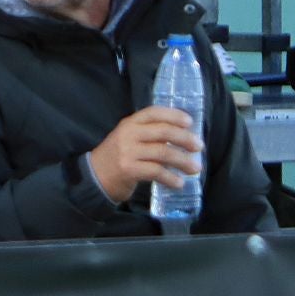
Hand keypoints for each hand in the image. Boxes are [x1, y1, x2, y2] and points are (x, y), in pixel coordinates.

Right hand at [88, 105, 203, 204]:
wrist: (95, 176)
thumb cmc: (118, 156)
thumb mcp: (129, 139)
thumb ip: (149, 135)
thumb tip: (181, 138)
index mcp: (130, 122)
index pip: (154, 112)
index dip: (173, 115)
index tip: (190, 122)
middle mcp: (129, 134)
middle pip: (163, 132)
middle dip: (184, 138)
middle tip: (199, 147)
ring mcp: (128, 151)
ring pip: (162, 152)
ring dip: (183, 161)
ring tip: (195, 168)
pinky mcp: (129, 169)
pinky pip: (156, 171)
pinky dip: (170, 178)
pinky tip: (179, 183)